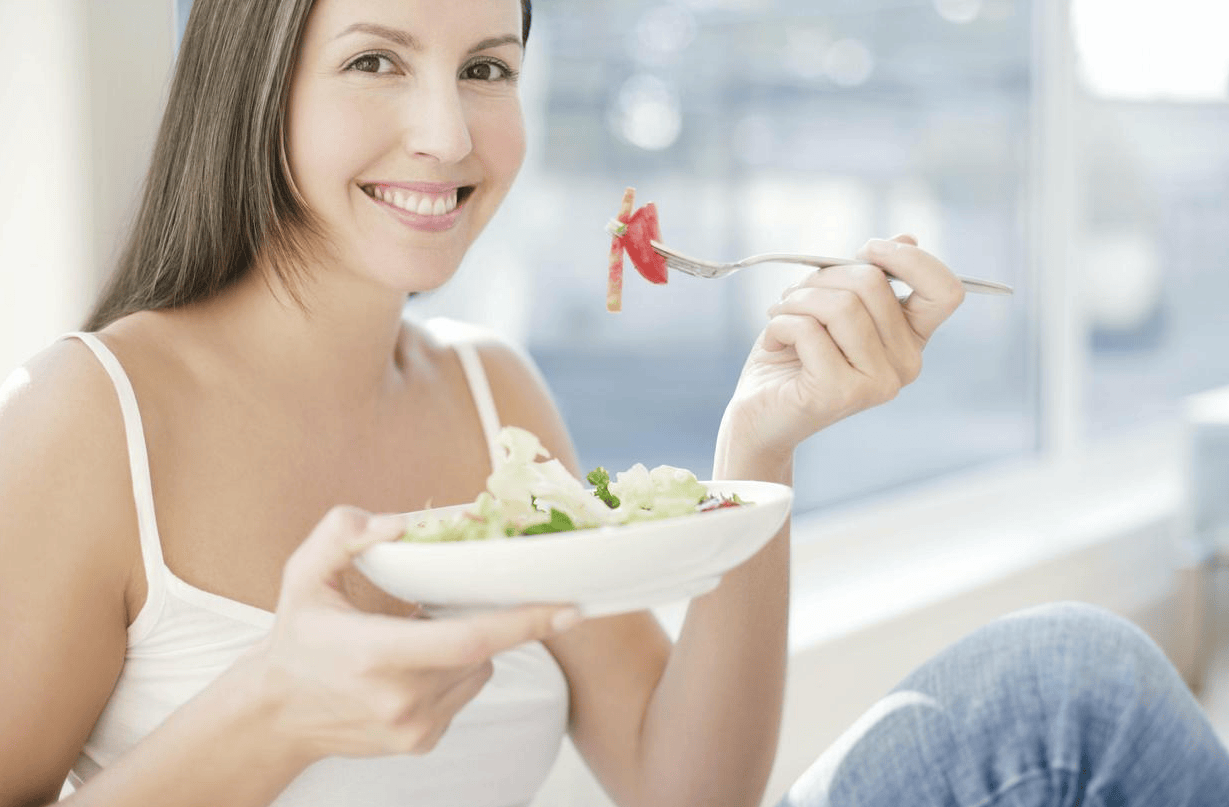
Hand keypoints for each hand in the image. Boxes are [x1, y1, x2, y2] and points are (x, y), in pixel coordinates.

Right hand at [244, 506, 580, 762]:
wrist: (278, 712)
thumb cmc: (298, 635)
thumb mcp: (304, 574)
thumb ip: (343, 535)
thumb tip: (400, 522)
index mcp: (374, 655)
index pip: (467, 640)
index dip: (524, 623)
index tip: (568, 606)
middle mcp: (399, 700)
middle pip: (481, 651)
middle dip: (495, 619)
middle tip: (487, 592)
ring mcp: (413, 728)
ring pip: (479, 670)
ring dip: (469, 644)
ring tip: (422, 631)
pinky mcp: (422, 743)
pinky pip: (465, 693)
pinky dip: (456, 670)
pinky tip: (419, 661)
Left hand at [720, 235, 964, 461]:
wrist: (758, 414)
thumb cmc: (793, 355)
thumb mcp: (831, 306)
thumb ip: (868, 278)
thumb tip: (907, 237)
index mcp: (911, 340)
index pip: (945, 291)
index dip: (908, 259)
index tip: (864, 251)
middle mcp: (906, 365)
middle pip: (873, 284)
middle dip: (822, 278)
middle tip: (795, 297)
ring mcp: (877, 383)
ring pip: (840, 304)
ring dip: (797, 300)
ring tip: (781, 317)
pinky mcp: (840, 393)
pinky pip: (808, 330)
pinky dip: (780, 325)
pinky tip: (774, 343)